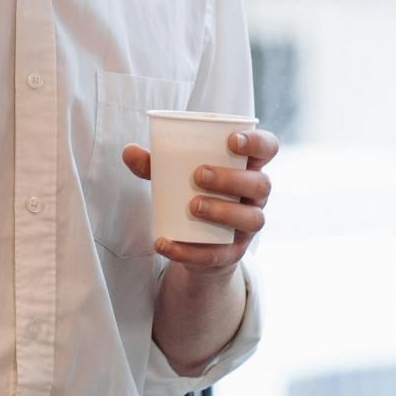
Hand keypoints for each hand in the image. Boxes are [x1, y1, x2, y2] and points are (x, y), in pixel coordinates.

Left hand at [121, 126, 279, 271]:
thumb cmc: (191, 195)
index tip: (232, 141)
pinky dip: (190, 251)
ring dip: (223, 211)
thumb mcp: (175, 177)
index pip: (267, 149)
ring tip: (192, 206)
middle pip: (260, 184)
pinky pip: (218, 254)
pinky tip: (166, 243)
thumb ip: (154, 164)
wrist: (194, 243)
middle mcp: (255, 196)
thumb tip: (128, 151)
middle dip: (232, 179)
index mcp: (247, 168)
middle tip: (198, 174)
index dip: (257, 143)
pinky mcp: (233, 254)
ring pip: (252, 219)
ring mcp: (248, 226)